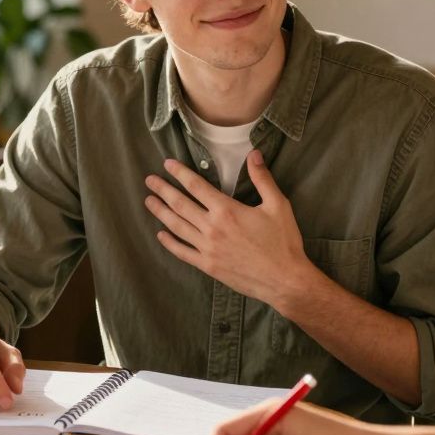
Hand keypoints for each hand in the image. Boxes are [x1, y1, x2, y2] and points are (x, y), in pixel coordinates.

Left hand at [144, 150, 315, 310]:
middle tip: (149, 180)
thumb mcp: (277, 205)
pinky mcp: (208, 266)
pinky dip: (169, 242)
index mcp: (226, 210)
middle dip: (163, 190)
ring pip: (177, 227)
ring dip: (161, 212)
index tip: (166, 164)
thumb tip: (254, 154)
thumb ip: (262, 179)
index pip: (196, 186)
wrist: (285, 280)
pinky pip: (182, 252)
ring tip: (149, 201)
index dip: (179, 173)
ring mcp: (207, 248)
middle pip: (180, 204)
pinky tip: (161, 234)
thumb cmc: (283, 242)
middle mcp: (212, 228)